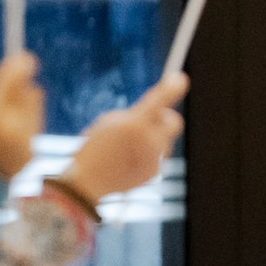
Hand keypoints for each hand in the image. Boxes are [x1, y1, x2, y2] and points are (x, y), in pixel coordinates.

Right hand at [0, 52, 43, 178]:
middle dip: (17, 89)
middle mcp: (12, 126)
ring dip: (21, 106)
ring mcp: (24, 142)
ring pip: (34, 107)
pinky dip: (21, 126)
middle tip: (0, 97)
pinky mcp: (30, 155)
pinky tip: (3, 138)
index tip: (17, 63)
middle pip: (31, 88)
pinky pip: (33, 126)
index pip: (20, 70)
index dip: (19, 64)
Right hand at [60, 72, 187, 202]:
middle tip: (147, 122)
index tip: (180, 79)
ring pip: (165, 140)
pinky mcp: (154, 172)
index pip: (161, 100)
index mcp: (134, 124)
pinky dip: (148, 155)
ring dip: (153, 139)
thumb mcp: (107, 122)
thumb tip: (154, 110)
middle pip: (174, 121)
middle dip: (163, 119)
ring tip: (129, 149)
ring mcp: (154, 159)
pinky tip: (129, 161)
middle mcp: (149, 141)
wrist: (86, 186)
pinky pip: (158, 156)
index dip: (172, 87)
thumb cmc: (93, 150)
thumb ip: (133, 112)